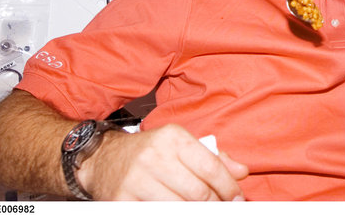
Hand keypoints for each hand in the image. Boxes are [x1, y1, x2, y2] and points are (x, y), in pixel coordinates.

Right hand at [78, 123, 248, 199]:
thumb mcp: (181, 146)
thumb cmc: (150, 152)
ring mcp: (137, 179)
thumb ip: (214, 158)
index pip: (210, 166)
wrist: (103, 159)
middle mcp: (154, 155)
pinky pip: (157, 212)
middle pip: (197, 191)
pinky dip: (173, 213)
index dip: (228, 187)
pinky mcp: (122, 200)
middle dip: (215, 204)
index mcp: (173, 138)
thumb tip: (241, 172)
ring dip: (196, 211)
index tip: (237, 198)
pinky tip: (179, 210)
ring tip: (202, 209)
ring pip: (179, 206)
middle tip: (221, 208)